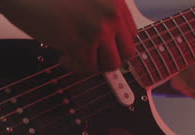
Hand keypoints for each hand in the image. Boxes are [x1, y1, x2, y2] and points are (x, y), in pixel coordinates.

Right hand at [0, 0, 136, 72]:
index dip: (118, 46)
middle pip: (127, 52)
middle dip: (109, 59)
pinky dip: (75, 67)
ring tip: (76, 57)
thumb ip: (100, 12)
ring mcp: (98, 29)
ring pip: (110, 64)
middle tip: (92, 57)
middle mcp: (111, 14)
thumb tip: (109, 40)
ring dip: (93, 65)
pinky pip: (88, 68)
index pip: (132, 34)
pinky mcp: (80, 43)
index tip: (105, 49)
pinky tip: (62, 57)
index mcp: (114, 0)